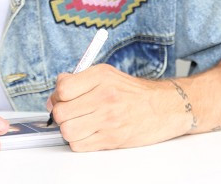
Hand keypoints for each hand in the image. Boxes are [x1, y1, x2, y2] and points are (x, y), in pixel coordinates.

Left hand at [47, 64, 192, 150]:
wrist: (164, 107)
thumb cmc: (134, 93)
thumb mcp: (108, 75)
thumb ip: (81, 80)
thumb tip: (56, 92)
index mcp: (102, 77)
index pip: (63, 88)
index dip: (57, 95)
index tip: (62, 98)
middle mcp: (105, 96)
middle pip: (62, 112)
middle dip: (62, 115)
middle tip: (71, 113)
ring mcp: (109, 119)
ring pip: (67, 131)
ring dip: (70, 130)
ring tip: (80, 124)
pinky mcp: (112, 139)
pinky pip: (79, 145)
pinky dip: (79, 142)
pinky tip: (89, 133)